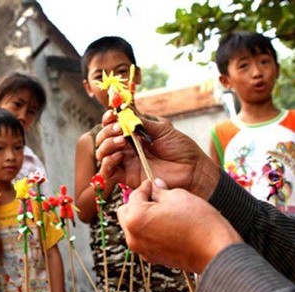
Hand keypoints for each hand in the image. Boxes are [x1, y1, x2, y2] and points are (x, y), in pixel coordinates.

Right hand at [95, 110, 220, 200]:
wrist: (193, 170)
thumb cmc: (181, 149)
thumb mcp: (162, 129)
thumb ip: (141, 122)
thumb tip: (124, 110)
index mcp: (134, 135)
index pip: (112, 126)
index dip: (108, 119)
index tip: (113, 114)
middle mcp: (127, 148)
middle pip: (103, 139)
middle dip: (107, 132)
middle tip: (120, 129)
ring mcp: (126, 162)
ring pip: (102, 154)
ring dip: (107, 145)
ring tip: (122, 141)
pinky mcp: (127, 177)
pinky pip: (107, 172)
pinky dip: (108, 162)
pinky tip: (120, 156)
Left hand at [118, 180, 242, 272]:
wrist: (217, 252)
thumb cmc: (198, 221)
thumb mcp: (178, 196)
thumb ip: (160, 191)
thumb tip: (155, 185)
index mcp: (135, 218)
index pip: (134, 195)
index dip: (146, 187)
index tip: (156, 185)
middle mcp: (132, 236)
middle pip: (125, 212)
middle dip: (138, 203)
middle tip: (157, 198)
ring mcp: (141, 249)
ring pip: (132, 227)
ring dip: (142, 217)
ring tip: (163, 212)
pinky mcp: (152, 258)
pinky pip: (143, 239)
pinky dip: (149, 231)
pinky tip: (168, 226)